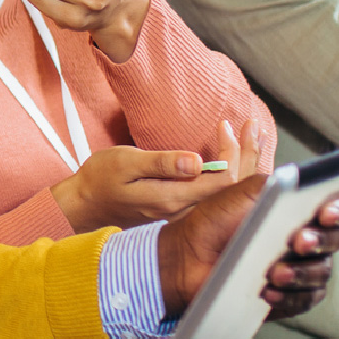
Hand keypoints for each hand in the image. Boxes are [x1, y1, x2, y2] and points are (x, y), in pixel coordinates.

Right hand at [54, 120, 264, 229]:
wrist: (85, 205)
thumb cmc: (101, 178)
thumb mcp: (126, 162)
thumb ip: (162, 163)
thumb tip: (198, 161)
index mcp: (172, 198)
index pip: (221, 179)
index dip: (233, 152)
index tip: (227, 125)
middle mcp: (183, 210)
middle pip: (230, 188)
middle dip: (248, 155)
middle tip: (254, 125)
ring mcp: (182, 213)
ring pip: (225, 193)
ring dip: (243, 163)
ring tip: (253, 136)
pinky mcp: (179, 210)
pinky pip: (214, 193)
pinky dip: (230, 172)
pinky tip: (236, 158)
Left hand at [158, 177, 338, 320]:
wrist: (188, 255)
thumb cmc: (217, 219)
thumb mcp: (245, 192)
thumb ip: (277, 184)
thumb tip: (303, 183)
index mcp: (305, 208)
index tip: (327, 211)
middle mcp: (310, 237)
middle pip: (337, 239)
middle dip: (320, 239)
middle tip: (297, 241)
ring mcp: (302, 268)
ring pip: (322, 271)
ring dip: (301, 271)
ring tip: (274, 271)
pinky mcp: (291, 295)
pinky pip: (305, 299)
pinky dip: (289, 295)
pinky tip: (269, 291)